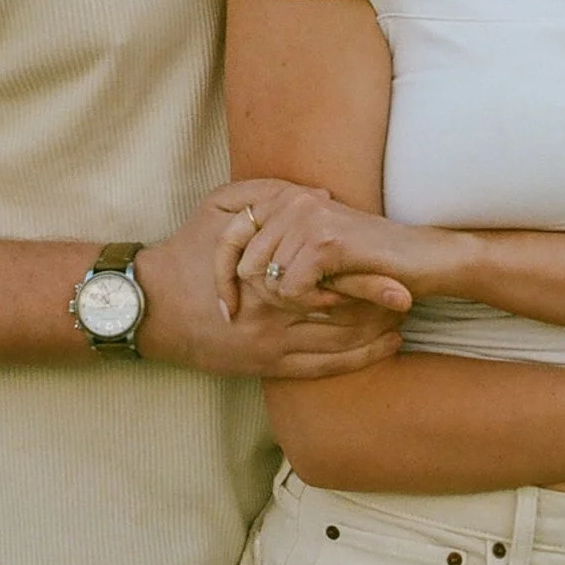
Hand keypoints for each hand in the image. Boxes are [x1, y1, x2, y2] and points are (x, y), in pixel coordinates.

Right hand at [133, 181, 407, 379]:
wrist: (150, 306)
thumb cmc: (187, 250)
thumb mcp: (219, 208)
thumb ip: (268, 195)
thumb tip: (320, 196)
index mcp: (267, 273)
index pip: (332, 279)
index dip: (371, 280)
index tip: (403, 276)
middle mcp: (275, 313)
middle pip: (343, 314)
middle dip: (381, 309)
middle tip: (413, 298)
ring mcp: (272, 344)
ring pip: (338, 344)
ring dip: (374, 335)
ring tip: (403, 323)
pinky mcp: (266, 366)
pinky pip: (321, 369)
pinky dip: (356, 362)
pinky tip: (382, 351)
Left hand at [230, 187, 438, 305]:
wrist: (420, 258)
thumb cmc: (366, 260)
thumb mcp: (313, 250)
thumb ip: (275, 248)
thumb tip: (231, 275)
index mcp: (284, 198)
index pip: (227, 238)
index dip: (222, 277)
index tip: (227, 310)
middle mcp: (292, 201)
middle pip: (245, 265)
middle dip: (268, 295)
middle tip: (306, 300)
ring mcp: (308, 216)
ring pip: (268, 280)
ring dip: (297, 300)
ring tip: (328, 293)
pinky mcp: (325, 240)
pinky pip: (291, 288)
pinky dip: (312, 302)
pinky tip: (336, 295)